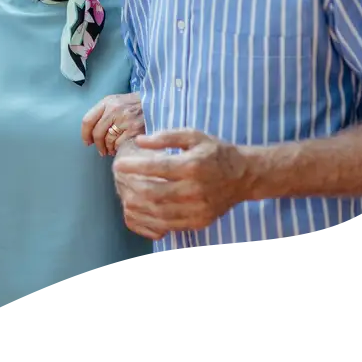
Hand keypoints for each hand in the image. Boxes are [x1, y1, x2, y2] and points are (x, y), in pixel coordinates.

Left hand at [82, 92, 144, 155]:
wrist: (156, 102)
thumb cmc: (134, 104)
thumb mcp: (116, 101)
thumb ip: (103, 113)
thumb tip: (91, 134)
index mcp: (107, 102)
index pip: (88, 120)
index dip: (85, 134)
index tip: (87, 142)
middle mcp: (114, 110)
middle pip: (97, 133)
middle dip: (98, 145)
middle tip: (100, 150)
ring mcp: (125, 120)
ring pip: (108, 140)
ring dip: (107, 148)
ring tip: (111, 150)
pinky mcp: (135, 129)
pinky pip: (119, 144)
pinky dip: (117, 148)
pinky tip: (119, 148)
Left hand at [111, 130, 249, 239]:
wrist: (244, 176)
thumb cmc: (215, 152)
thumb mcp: (194, 135)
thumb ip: (166, 137)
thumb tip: (140, 141)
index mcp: (193, 166)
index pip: (157, 168)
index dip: (133, 167)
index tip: (118, 165)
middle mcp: (195, 190)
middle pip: (153, 193)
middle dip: (130, 187)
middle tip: (118, 180)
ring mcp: (197, 209)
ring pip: (157, 212)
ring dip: (135, 205)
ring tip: (123, 195)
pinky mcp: (198, 222)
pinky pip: (167, 226)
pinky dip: (148, 220)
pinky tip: (138, 211)